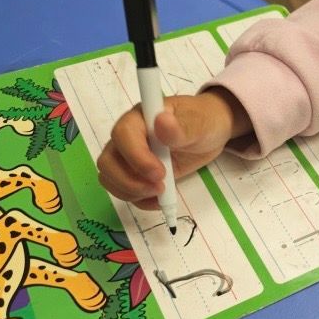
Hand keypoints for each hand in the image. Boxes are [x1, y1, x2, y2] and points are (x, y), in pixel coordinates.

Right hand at [97, 88, 249, 209]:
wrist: (210, 132)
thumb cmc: (203, 122)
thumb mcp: (199, 124)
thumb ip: (182, 127)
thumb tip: (162, 122)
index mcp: (141, 117)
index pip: (123, 135)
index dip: (136, 157)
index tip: (160, 173)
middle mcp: (128, 136)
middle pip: (108, 161)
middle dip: (130, 181)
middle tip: (160, 187)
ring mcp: (129, 156)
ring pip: (110, 178)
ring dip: (131, 192)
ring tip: (160, 193)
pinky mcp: (136, 173)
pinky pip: (123, 190)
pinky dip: (138, 200)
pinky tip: (159, 200)